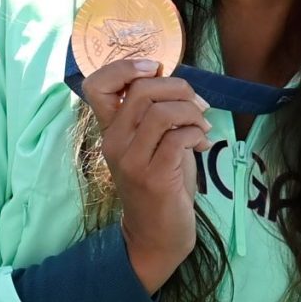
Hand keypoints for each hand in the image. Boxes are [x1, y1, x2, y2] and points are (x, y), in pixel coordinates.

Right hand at [83, 57, 206, 289]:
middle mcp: (114, 142)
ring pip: (162, 112)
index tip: (155, 70)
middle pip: (142, 91)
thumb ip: (155, 114)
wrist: (158, 234)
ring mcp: (132, 160)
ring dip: (192, 112)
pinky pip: (179, 137)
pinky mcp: (154, 177)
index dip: (126, 67)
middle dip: (179, 88)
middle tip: (197, 104)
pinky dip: (197, 133)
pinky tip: (203, 143)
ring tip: (203, 126)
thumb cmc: (160, 184)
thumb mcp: (151, 144)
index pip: (96, 85)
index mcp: (110, 130)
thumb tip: (177, 82)